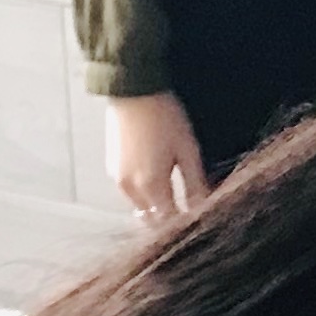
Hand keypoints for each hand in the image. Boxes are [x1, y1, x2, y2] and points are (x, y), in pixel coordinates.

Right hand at [105, 91, 208, 223]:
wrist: (132, 92)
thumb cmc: (165, 118)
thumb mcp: (187, 150)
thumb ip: (194, 183)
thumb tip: (204, 207)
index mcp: (151, 185)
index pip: (169, 220)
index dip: (185, 223)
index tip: (200, 221)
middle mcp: (130, 188)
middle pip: (151, 218)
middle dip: (169, 220)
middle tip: (189, 211)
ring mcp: (117, 179)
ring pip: (140, 207)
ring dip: (156, 208)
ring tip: (176, 197)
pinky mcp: (111, 169)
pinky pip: (130, 193)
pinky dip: (145, 195)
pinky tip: (159, 183)